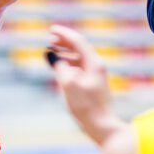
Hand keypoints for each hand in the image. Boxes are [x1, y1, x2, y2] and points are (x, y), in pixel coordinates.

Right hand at [48, 25, 123, 144]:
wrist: (103, 125)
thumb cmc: (86, 106)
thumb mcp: (69, 85)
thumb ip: (60, 67)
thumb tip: (53, 56)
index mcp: (94, 63)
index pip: (79, 42)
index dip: (64, 34)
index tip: (51, 29)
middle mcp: (97, 66)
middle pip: (80, 48)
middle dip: (65, 42)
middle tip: (50, 38)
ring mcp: (96, 75)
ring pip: (79, 58)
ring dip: (66, 53)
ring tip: (52, 51)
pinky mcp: (93, 84)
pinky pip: (79, 68)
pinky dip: (68, 64)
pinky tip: (60, 66)